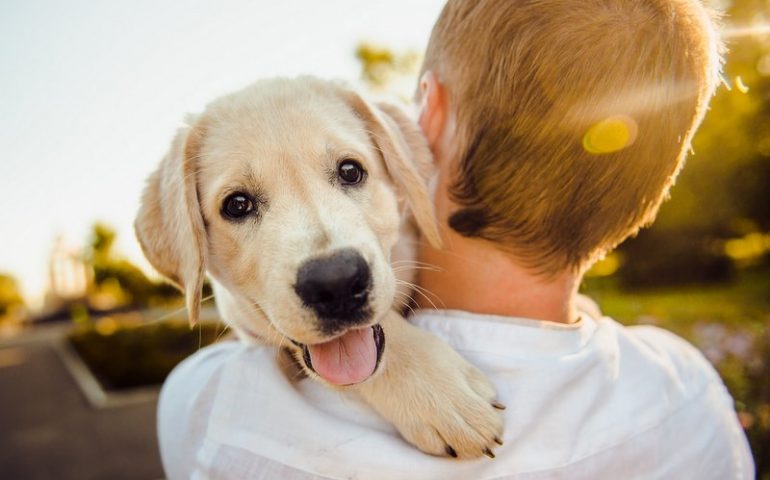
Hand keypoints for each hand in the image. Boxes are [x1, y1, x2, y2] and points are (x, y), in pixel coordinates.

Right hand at [355, 311, 504, 458]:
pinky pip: (432, 448)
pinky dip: (443, 448)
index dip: (495, 424)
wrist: (378, 350)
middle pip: (477, 437)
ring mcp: (425, 419)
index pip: (488, 418)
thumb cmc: (418, 349)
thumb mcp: (454, 359)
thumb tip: (494, 405)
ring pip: (457, 447)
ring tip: (466, 441)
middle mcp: (445, 406)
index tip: (492, 421)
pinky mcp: (407, 426)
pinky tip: (445, 442)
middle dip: (485, 440)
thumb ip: (476, 382)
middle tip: (484, 436)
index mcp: (459, 386)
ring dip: (467, 448)